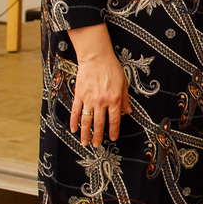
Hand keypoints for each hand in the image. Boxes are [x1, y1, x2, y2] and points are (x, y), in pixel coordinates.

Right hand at [67, 24, 130, 145]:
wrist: (96, 58)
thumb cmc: (112, 69)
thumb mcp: (124, 83)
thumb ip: (125, 99)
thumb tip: (128, 112)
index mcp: (114, 99)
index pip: (114, 120)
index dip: (113, 131)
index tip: (112, 138)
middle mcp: (102, 101)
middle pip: (99, 123)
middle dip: (98, 136)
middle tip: (96, 145)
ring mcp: (89, 99)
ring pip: (86, 120)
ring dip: (85, 133)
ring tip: (85, 143)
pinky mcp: (79, 95)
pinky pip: (76, 111)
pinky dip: (74, 121)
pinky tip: (74, 129)